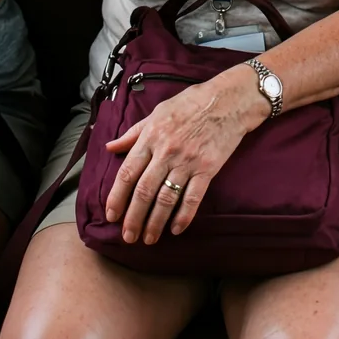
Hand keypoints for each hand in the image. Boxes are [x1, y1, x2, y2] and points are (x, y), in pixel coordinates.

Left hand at [103, 65, 268, 243]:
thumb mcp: (158, 112)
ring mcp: (187, 161)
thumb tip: (110, 147)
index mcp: (151, 136)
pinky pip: (192, 197)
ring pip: (166, 198)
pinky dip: (183, 216)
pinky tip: (176, 229)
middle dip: (133, 218)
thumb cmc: (192, 102)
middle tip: (128, 237)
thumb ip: (133, 133)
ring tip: (148, 239)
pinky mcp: (207, 168)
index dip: (117, 197)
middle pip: (144, 191)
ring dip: (155, 222)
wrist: (229, 100)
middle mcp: (166, 151)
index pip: (128, 172)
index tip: (111, 215)